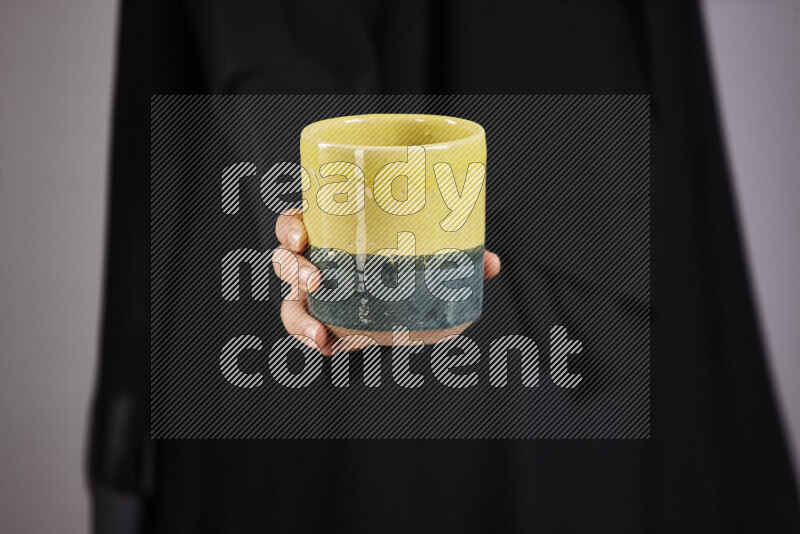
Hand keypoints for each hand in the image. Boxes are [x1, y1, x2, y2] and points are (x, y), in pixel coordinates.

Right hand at [272, 209, 500, 354]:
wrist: (400, 303)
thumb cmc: (404, 265)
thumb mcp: (425, 256)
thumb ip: (454, 259)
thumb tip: (489, 264)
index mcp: (332, 232)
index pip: (299, 220)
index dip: (291, 226)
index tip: (301, 235)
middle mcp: (316, 259)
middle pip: (284, 258)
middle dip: (293, 268)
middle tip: (316, 279)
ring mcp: (313, 293)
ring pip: (288, 299)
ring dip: (298, 316)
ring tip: (319, 332)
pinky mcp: (321, 321)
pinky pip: (305, 330)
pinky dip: (312, 339)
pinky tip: (329, 348)